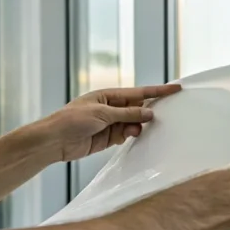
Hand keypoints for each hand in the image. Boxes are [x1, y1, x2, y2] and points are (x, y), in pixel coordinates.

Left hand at [40, 84, 182, 161]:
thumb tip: (148, 114)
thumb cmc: (71, 120)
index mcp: (108, 95)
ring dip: (137, 127)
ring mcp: (110, 123)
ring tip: (134, 131)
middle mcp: (111, 108)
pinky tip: (131, 137)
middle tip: (163, 116)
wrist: (54, 141)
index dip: (158, 91)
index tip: (175, 88)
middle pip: (138, 108)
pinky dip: (131, 136)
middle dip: (148, 112)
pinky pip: (127, 135)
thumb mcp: (102, 114)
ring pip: (134, 123)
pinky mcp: (108, 138)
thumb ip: (127, 114)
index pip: (138, 92)